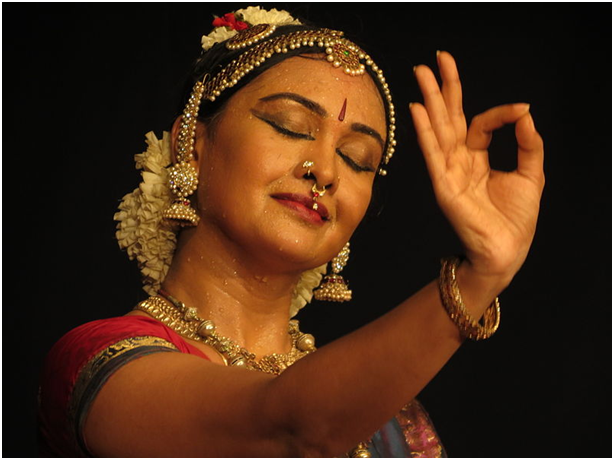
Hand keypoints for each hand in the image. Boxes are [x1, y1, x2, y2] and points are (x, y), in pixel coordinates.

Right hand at [409, 51, 544, 282]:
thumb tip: (525, 113)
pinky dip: (425, 132)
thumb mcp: (531, 173)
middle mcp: (459, 161)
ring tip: (421, 73)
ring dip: (429, 101)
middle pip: (448, 118)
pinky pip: (433, 155)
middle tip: (433, 61)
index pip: (480, 124)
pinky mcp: (443, 187)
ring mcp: (448, 173)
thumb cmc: (515, 219)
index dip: (501, 113)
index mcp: (477, 158)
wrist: (506, 250)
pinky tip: (418, 110)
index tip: (521, 111)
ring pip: (438, 130)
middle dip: (441, 89)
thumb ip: (529, 143)